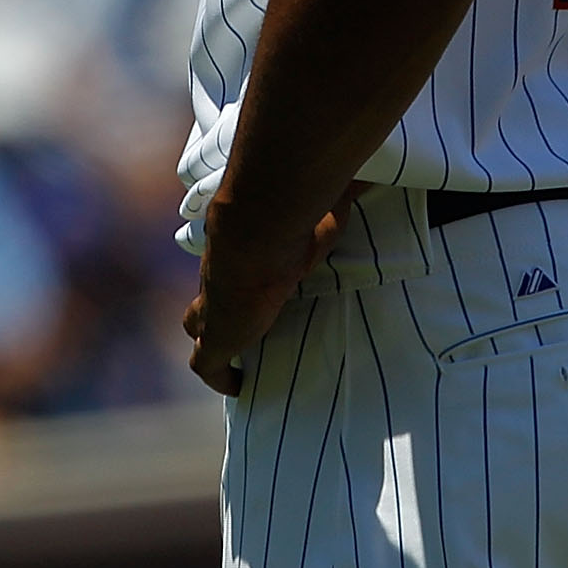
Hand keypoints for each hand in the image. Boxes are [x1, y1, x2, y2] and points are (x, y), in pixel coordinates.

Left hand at [183, 187, 368, 395]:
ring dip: (214, 343)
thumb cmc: (291, 215)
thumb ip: (337, 194)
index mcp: (240, 250)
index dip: (236, 279)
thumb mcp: (319, 206)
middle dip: (216, 314)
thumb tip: (369, 178)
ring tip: (238, 363)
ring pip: (198, 329)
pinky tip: (237, 389)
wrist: (258, 230)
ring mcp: (214, 308)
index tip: (255, 288)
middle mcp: (221, 277)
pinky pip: (208, 365)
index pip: (228, 266)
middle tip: (242, 332)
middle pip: (205, 295)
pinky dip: (220, 377)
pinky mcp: (217, 336)